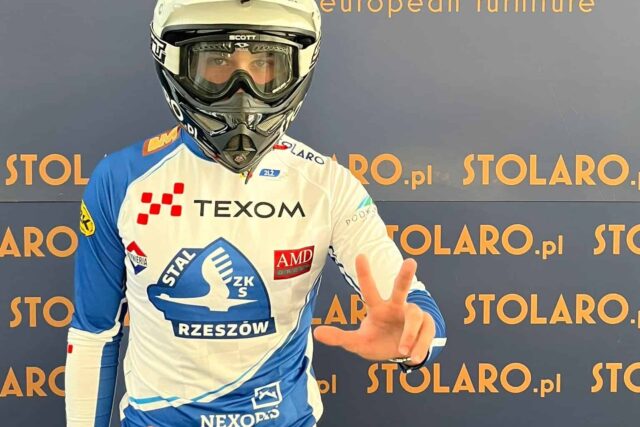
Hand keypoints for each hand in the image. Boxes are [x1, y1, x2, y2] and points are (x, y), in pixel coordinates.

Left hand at [313, 253, 434, 363]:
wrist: (400, 356)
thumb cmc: (377, 342)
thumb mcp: (357, 343)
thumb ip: (339, 337)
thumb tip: (316, 332)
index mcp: (378, 308)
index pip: (369, 289)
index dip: (364, 273)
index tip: (360, 255)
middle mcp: (397, 307)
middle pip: (401, 288)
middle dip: (405, 275)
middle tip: (410, 262)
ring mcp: (413, 316)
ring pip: (415, 316)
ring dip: (409, 334)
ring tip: (402, 351)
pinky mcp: (427, 326)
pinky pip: (426, 333)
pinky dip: (420, 346)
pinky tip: (412, 357)